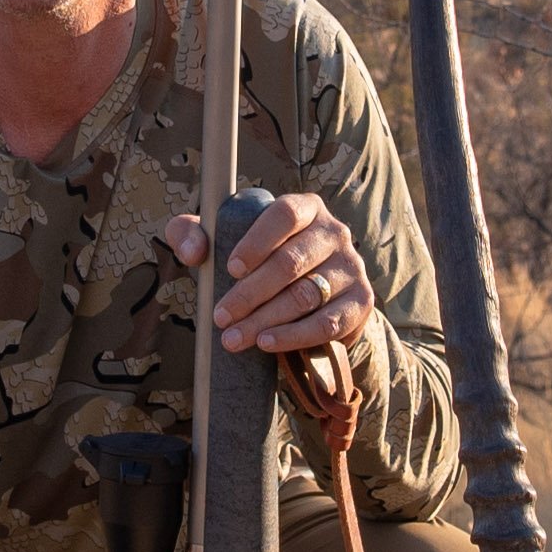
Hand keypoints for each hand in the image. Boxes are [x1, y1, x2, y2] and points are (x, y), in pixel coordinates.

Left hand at [163, 190, 376, 357]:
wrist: (315, 298)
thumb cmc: (261, 262)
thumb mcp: (225, 241)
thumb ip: (193, 234)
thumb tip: (191, 252)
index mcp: (306, 208)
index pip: (285, 215)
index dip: (257, 241)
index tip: (231, 269)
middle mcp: (334, 233)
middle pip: (291, 262)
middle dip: (250, 294)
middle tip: (221, 317)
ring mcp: (351, 267)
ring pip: (306, 296)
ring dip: (266, 319)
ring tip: (234, 338)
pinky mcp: (360, 302)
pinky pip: (328, 323)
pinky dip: (294, 336)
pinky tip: (266, 342)